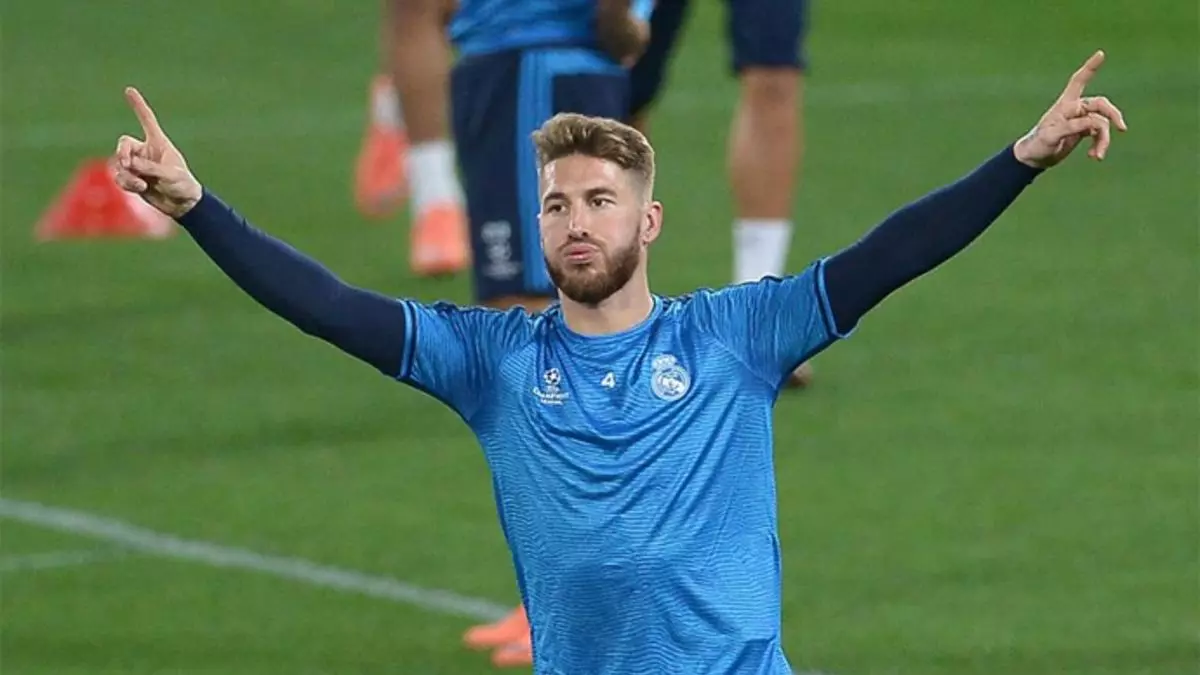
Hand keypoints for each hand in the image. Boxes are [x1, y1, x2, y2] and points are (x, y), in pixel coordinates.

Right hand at [113, 87, 202, 217]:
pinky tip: (139, 189)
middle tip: (128, 164)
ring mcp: (138, 165)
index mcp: (159, 143)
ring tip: (141, 185)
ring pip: (119, 164)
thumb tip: (128, 164)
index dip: (138, 105)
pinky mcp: (133, 179)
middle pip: (124, 144)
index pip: (146, 120)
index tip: (129, 90)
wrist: (183, 205)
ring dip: (127, 174)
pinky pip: (120, 177)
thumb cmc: (183, 185)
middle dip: (123, 154)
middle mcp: (146, 151)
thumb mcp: (170, 175)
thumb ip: (149, 168)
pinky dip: (126, 183)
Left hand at [1013, 50, 1128, 168]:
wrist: (1035, 158)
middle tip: (1122, 128)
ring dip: (1103, 140)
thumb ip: (1072, 127)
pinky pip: (1099, 134)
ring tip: (1097, 156)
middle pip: (1101, 105)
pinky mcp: (1083, 131)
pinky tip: (1094, 156)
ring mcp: (1081, 119)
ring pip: (1102, 124)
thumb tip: (1094, 124)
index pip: (1079, 81)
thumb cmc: (1038, 144)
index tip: (1101, 54)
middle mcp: (1075, 108)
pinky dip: (1100, 144)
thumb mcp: (1052, 135)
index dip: (1090, 68)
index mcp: (1065, 104)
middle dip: (1112, 116)